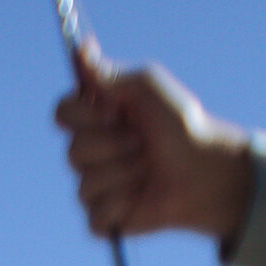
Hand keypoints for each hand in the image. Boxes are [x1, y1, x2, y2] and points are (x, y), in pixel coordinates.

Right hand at [54, 48, 253, 244]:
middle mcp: (90, 150)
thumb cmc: (179, 125)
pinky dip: (120, 206)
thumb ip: (111, 73)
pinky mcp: (103, 218)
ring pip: (85, 185)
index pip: (62, 113)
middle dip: (112, 146)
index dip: (84, 115)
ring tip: (147, 168)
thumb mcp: (147, 88)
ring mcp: (94, 186)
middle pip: (73, 151)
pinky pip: (95, 217)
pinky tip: (140, 196)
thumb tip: (82, 47)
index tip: (113, 111)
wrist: (203, 170)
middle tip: (140, 142)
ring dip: (123, 174)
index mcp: (96, 117)